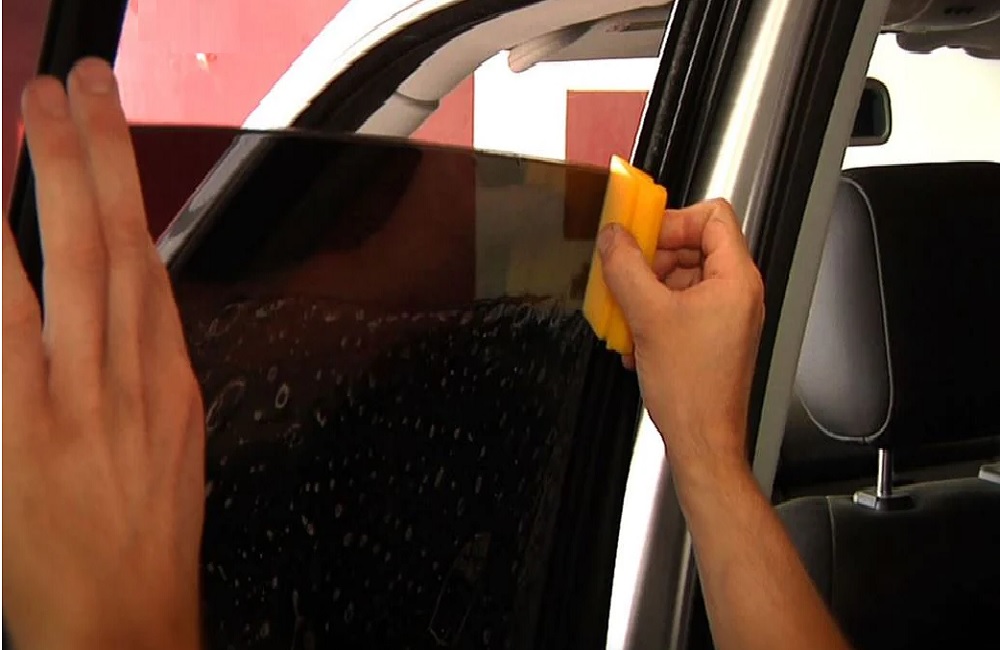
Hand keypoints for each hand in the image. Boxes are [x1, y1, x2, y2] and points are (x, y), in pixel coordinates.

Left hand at [2, 59, 203, 647]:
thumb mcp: (164, 462)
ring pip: (84, 264)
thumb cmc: (144, 554)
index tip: (115, 142)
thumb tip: (116, 339)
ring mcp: (88, 397)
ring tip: (48, 108)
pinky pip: (14, 328)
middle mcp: (137, 377)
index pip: (150, 272)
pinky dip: (4, 261)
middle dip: (108, 155)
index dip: (132, 197)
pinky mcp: (33, 429)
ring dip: (67, 177)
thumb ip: (141, 391)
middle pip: (125, 245)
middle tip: (91, 83)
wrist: (128, 628)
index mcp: (170, 386)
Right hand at [597, 199, 763, 486]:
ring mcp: (726, 314)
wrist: (702, 440)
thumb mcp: (647, 316)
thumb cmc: (693, 391)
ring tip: (626, 310)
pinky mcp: (711, 334)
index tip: (640, 233)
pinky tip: (635, 335)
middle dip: (653, 258)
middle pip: (693, 245)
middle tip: (624, 271)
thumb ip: (626, 267)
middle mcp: (737, 292)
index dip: (673, 220)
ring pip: (681, 277)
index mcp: (735, 279)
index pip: (712, 216)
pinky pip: (679, 304)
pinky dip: (653, 311)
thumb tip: (613, 236)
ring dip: (647, 288)